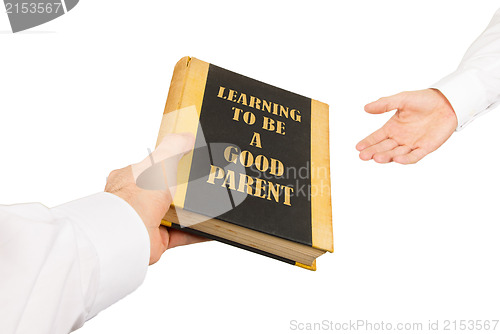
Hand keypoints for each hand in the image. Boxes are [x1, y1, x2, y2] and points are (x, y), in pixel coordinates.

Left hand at [105, 133, 206, 264]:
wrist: (127, 233)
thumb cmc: (136, 195)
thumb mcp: (159, 161)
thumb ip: (174, 146)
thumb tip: (188, 136)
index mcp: (131, 178)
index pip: (152, 167)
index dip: (170, 164)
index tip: (190, 162)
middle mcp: (136, 200)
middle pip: (166, 192)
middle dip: (185, 190)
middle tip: (205, 185)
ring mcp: (146, 221)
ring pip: (175, 214)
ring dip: (192, 211)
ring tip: (213, 205)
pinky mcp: (157, 240)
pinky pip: (183, 235)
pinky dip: (199, 232)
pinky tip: (213, 229)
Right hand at [356, 89, 457, 163]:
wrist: (447, 102)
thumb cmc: (424, 100)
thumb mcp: (402, 99)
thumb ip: (385, 104)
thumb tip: (366, 108)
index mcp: (393, 127)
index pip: (377, 137)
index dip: (368, 142)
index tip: (358, 147)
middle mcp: (400, 138)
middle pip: (384, 148)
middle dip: (373, 152)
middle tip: (363, 156)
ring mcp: (412, 144)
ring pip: (396, 153)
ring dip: (386, 156)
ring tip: (376, 158)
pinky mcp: (425, 148)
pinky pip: (414, 156)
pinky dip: (405, 159)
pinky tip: (396, 159)